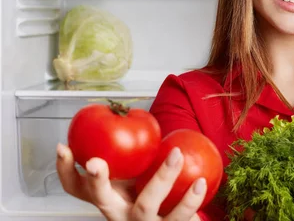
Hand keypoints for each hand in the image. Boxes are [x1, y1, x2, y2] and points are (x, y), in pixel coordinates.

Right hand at [56, 143, 206, 220]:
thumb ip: (135, 154)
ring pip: (145, 205)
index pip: (77, 189)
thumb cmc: (157, 195)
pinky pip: (180, 217)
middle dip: (96, 180)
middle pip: (101, 200)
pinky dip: (191, 200)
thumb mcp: (140, 177)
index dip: (65, 170)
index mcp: (111, 199)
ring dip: (161, 178)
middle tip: (96, 162)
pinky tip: (201, 182)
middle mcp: (120, 214)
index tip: (62, 147)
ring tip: (176, 154)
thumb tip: (132, 113)